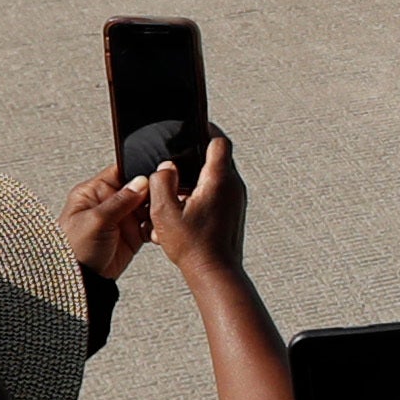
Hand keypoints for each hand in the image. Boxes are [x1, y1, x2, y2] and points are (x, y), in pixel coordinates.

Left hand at [59, 166, 151, 282]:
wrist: (81, 282)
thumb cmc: (74, 251)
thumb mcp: (95, 221)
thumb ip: (121, 200)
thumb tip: (141, 181)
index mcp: (94, 192)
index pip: (120, 172)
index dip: (138, 171)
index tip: (155, 173)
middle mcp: (108, 203)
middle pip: (139, 187)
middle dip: (152, 191)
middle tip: (162, 196)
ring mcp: (121, 219)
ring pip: (148, 206)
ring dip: (157, 210)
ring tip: (161, 215)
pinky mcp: (132, 235)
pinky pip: (151, 225)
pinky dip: (157, 226)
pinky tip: (157, 229)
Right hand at [144, 135, 246, 274]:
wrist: (216, 274)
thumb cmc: (194, 247)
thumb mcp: (166, 212)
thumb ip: (162, 183)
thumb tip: (166, 168)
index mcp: (219, 180)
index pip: (218, 140)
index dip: (206, 129)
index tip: (193, 126)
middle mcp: (233, 186)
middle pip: (217, 158)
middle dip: (195, 158)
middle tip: (177, 161)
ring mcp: (237, 200)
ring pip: (217, 177)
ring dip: (197, 179)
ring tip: (176, 192)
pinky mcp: (234, 212)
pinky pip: (219, 193)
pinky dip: (202, 195)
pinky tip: (184, 210)